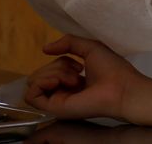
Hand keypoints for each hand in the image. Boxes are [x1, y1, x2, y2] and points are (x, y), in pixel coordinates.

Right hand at [25, 35, 142, 119]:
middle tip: (78, 71)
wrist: (121, 88)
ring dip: (54, 73)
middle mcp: (62, 91)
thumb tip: (44, 48)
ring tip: (75, 79)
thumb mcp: (90, 47)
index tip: (80, 63)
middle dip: (57, 66)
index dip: (61, 60)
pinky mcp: (53, 108)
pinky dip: (41, 82)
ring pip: (35, 81)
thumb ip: (68, 43)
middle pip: (40, 73)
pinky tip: (57, 82)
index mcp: (71, 80)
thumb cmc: (111, 68)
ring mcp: (57, 100)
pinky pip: (30, 95)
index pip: (50, 68)